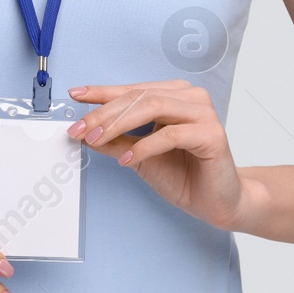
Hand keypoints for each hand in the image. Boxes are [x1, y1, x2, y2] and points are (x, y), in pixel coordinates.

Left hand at [67, 80, 245, 230]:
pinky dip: (145, 147)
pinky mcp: (212, 134)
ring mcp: (203, 113)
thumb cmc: (184, 175)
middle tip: (81, 128)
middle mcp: (191, 97)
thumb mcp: (139, 156)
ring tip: (98, 139)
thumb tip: (86, 132)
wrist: (217, 203)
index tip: (76, 95)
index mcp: (175, 95)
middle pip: (139, 96)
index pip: (132, 89)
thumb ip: (116, 141)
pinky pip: (171, 134)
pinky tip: (128, 159)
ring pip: (153, 107)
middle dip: (105, 112)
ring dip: (120, 123)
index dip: (102, 92)